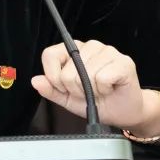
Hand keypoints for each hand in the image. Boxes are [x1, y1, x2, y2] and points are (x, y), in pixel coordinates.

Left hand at [31, 39, 154, 130]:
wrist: (123, 113)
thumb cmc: (97, 102)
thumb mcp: (68, 99)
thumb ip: (51, 90)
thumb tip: (36, 80)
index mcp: (75, 51)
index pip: (50, 55)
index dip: (54, 77)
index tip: (65, 88)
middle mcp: (90, 47)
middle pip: (67, 70)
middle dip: (75, 89)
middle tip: (88, 92)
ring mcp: (108, 51)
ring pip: (85, 74)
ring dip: (91, 90)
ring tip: (100, 90)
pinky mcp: (123, 61)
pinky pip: (102, 78)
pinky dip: (104, 89)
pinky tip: (110, 88)